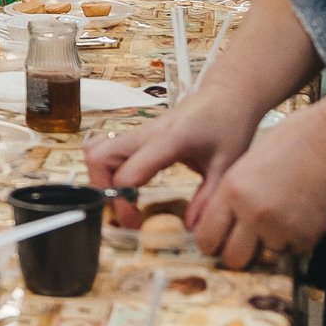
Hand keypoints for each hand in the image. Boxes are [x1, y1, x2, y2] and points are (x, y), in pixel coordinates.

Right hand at [87, 84, 269, 223]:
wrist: (227, 96)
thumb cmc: (229, 126)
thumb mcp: (226, 168)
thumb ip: (207, 200)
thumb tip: (191, 229)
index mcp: (167, 141)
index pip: (126, 175)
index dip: (124, 205)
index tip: (136, 224)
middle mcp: (145, 133)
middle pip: (98, 157)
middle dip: (101, 188)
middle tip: (122, 210)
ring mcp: (139, 131)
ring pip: (97, 150)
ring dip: (101, 177)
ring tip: (123, 199)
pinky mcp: (139, 134)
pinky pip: (108, 147)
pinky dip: (107, 167)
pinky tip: (129, 183)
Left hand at [189, 106, 325, 268]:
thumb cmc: (292, 143)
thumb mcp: (245, 165)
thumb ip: (230, 197)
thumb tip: (219, 225)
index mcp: (231, 190)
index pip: (206, 237)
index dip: (211, 244)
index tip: (217, 243)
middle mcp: (252, 212)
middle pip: (232, 258)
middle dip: (236, 255)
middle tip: (244, 244)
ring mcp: (280, 226)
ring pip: (264, 256)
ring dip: (268, 244)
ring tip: (279, 218)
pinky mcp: (306, 235)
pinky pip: (291, 251)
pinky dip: (292, 240)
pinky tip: (298, 215)